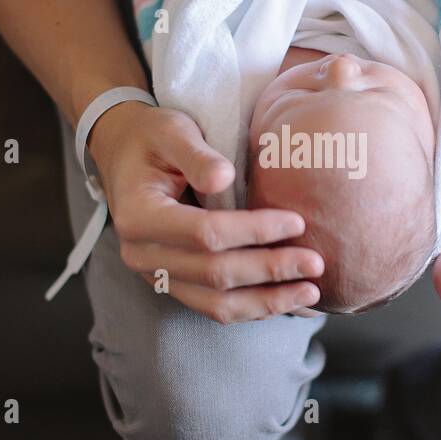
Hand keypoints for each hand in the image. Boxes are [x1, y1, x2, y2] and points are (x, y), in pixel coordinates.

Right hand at [88, 102, 322, 322]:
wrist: (124, 156)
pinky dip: (254, 308)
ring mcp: (157, 276)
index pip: (205, 233)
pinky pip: (215, 307)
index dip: (254, 231)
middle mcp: (143, 255)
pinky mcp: (174, 284)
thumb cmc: (152, 139)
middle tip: (316, 263)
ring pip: (215, 305)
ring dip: (266, 302)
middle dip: (270, 271)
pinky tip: (289, 303)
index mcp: (139, 217)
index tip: (297, 222)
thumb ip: (196, 153)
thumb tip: (225, 177)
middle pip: (214, 275)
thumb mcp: (170, 131)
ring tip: (310, 294)